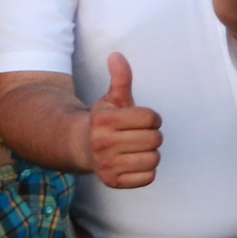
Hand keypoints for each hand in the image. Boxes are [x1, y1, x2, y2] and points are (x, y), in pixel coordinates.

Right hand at [88, 53, 161, 189]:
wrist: (81, 148)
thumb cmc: (104, 121)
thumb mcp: (112, 99)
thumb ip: (120, 78)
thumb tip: (116, 55)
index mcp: (105, 121)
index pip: (152, 119)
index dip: (152, 118)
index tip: (141, 120)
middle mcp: (103, 144)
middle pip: (155, 139)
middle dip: (152, 135)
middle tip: (138, 135)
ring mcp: (106, 165)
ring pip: (153, 159)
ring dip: (150, 153)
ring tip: (137, 149)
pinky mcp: (113, 182)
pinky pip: (148, 178)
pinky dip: (146, 171)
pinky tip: (134, 163)